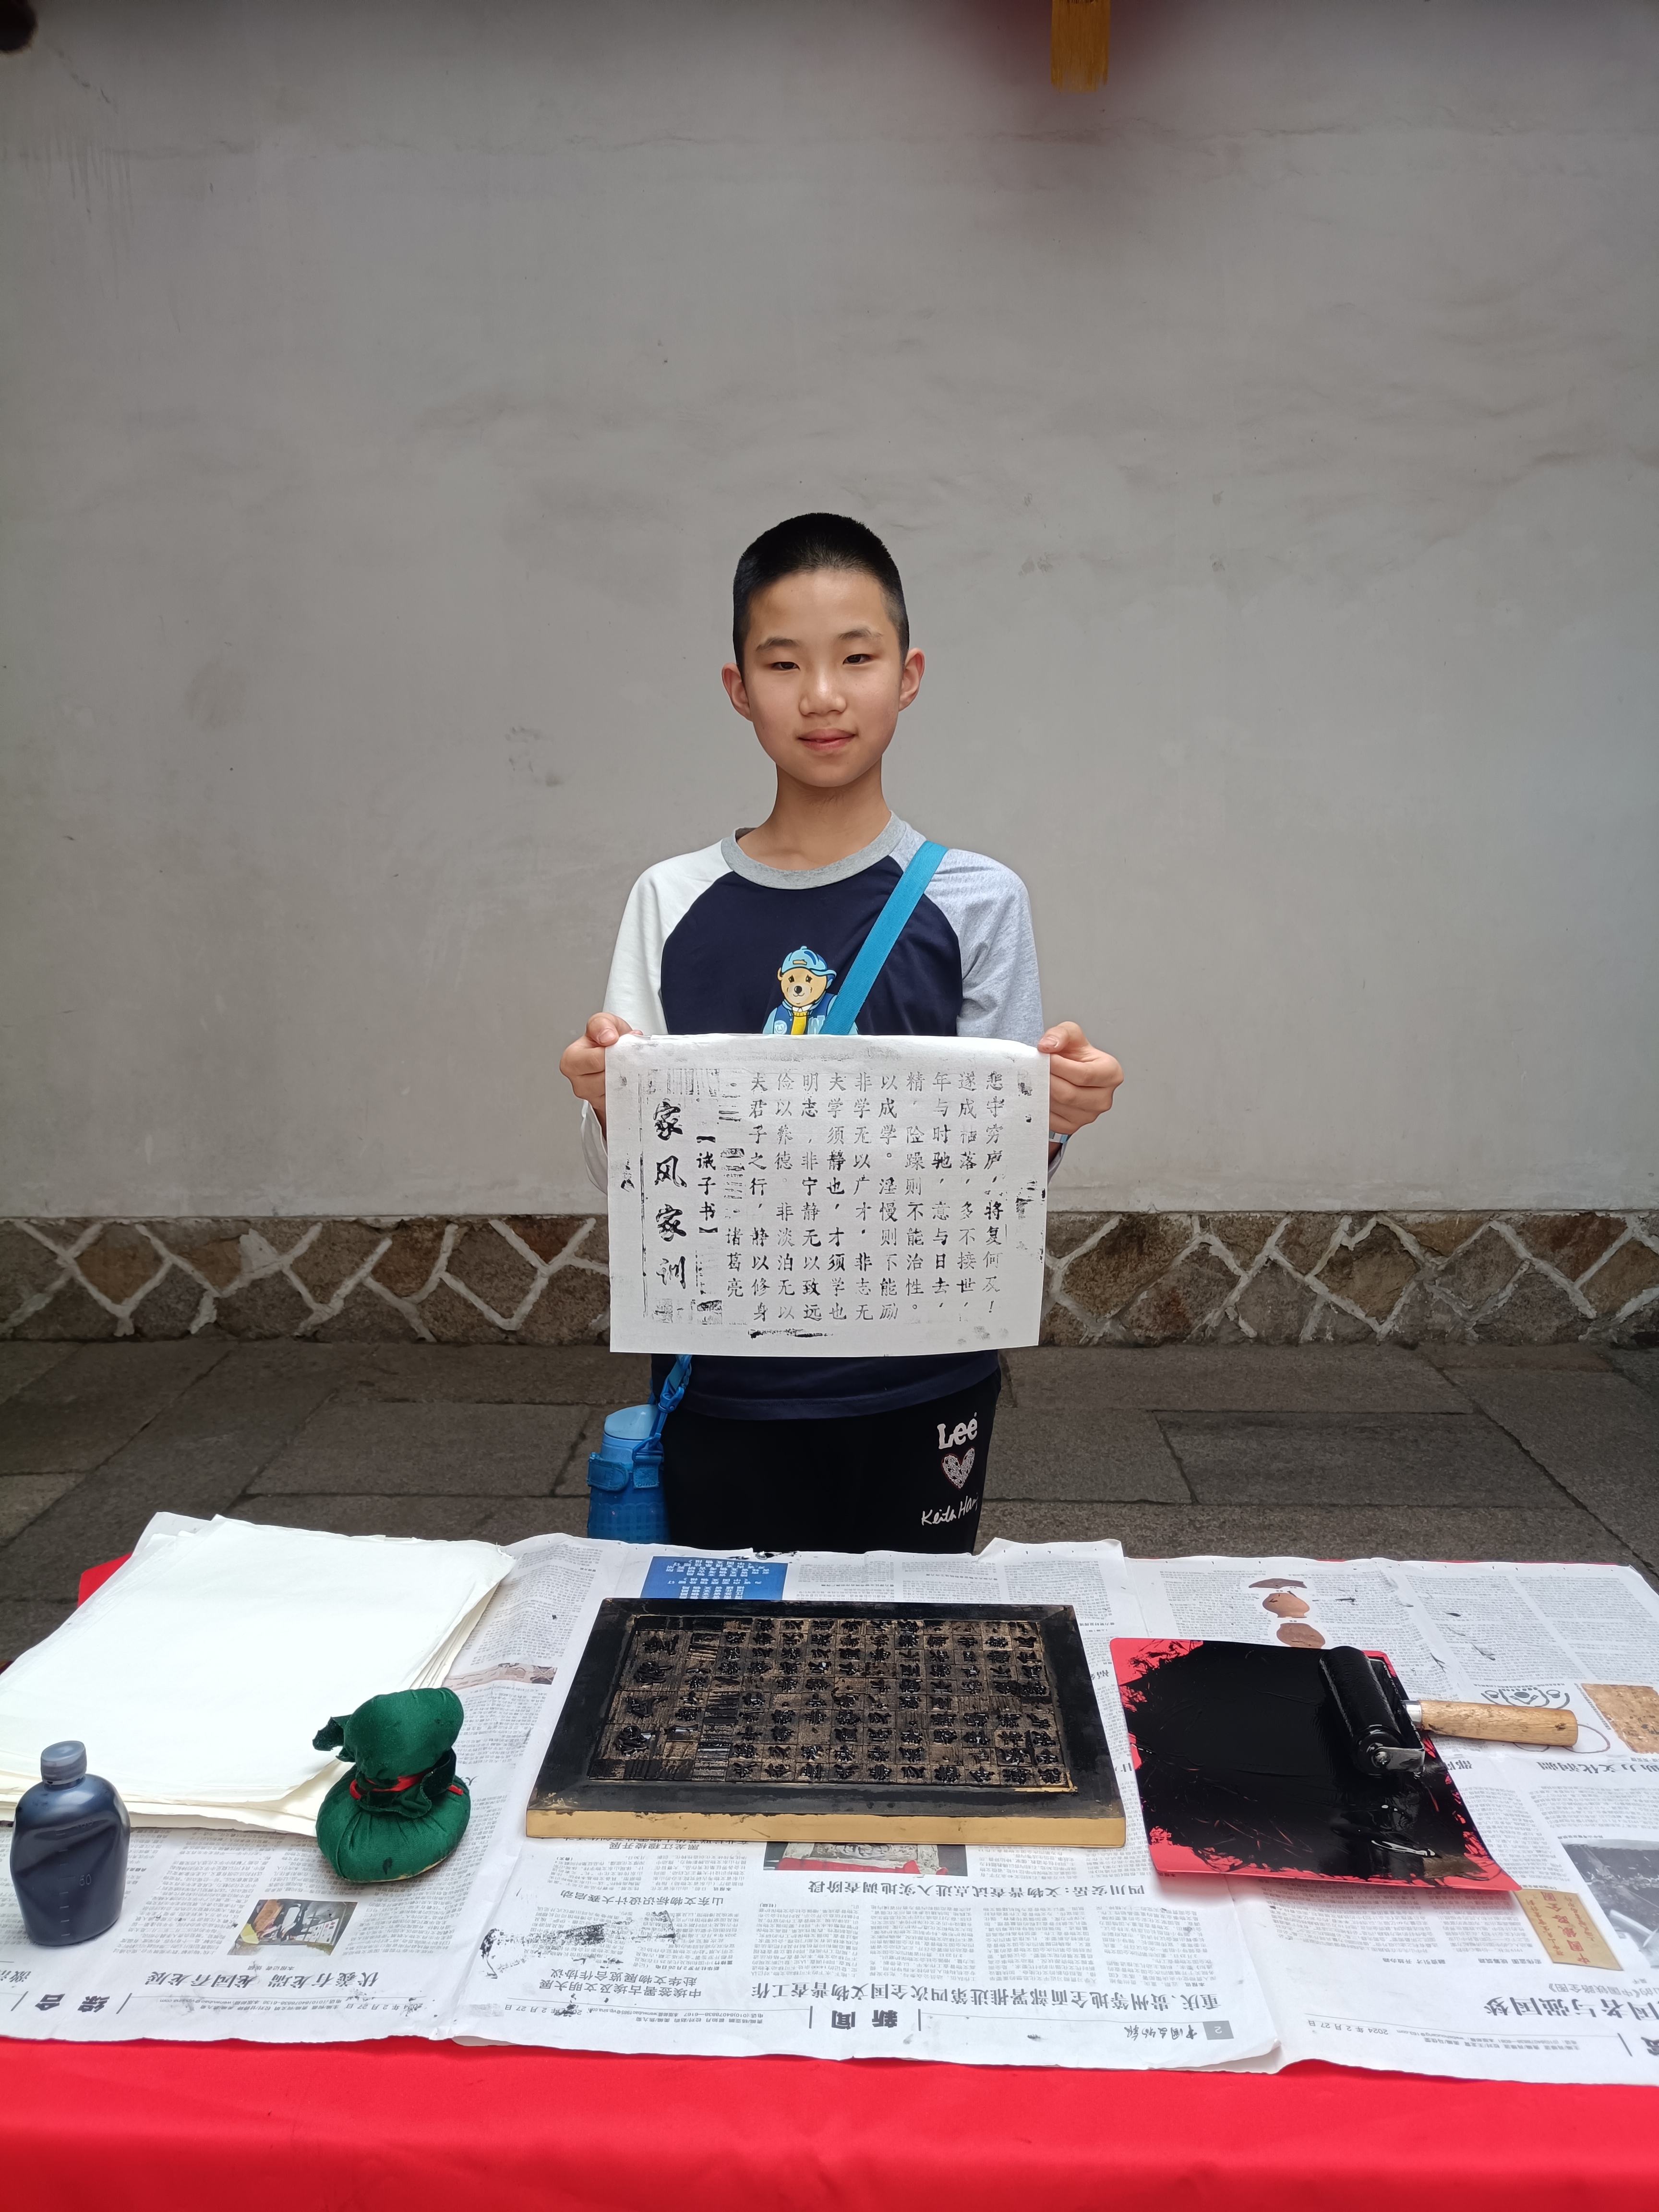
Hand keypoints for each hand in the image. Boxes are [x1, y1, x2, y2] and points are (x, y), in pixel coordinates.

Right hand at [559, 1012, 637, 1132]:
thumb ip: (602, 1024)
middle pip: (607, 1077)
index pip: (596, 1060)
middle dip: (622, 1065)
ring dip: (629, 1077)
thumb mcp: (604, 1022)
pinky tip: (630, 1079)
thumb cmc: (608, 1042)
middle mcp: (578, 1081)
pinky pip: (622, 1100)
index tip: (620, 1044)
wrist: (619, 1057)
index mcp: (572, 1059)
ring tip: (629, 1065)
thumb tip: (607, 1036)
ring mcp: (592, 1097)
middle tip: (629, 1055)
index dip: (614, 1051)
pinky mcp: (606, 1106)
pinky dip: (631, 1089)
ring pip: (616, 1090)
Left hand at [1037, 1021, 1123, 1138]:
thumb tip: (1048, 1045)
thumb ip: (1061, 1034)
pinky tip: (1041, 1092)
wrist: (1068, 1070)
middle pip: (1070, 1094)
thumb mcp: (1071, 1034)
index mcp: (1111, 1073)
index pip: (1084, 1075)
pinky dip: (1041, 1105)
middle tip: (1036, 1069)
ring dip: (1042, 1091)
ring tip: (1038, 1078)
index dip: (1060, 1066)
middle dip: (1048, 1079)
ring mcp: (1090, 1115)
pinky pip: (1051, 1119)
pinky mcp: (1073, 1126)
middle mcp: (1104, 1098)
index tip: (1046, 1057)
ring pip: (1059, 1106)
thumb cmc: (1075, 1055)